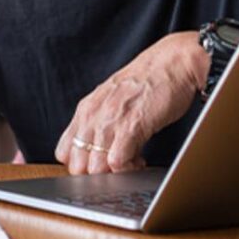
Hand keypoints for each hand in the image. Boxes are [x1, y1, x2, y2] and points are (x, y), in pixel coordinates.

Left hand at [55, 32, 207, 173]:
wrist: (173, 63)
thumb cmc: (148, 82)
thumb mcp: (112, 99)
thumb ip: (99, 121)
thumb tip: (96, 150)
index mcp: (85, 110)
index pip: (64, 152)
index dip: (81, 165)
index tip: (100, 165)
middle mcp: (93, 115)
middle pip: (77, 165)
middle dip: (97, 176)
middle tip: (117, 168)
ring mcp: (109, 121)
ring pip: (95, 168)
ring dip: (114, 175)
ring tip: (132, 164)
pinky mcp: (130, 126)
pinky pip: (117, 162)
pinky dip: (128, 169)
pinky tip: (140, 160)